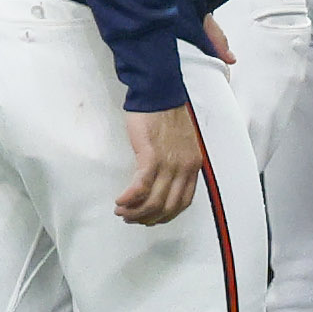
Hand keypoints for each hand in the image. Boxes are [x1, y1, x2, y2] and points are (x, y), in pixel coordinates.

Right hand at [117, 104, 205, 223]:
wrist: (158, 93)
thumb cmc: (166, 114)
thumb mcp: (181, 143)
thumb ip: (177, 163)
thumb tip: (165, 182)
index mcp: (192, 165)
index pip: (184, 202)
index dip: (166, 215)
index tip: (152, 218)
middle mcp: (184, 167)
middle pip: (168, 206)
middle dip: (148, 218)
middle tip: (132, 218)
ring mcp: (169, 163)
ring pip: (154, 201)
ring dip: (135, 211)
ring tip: (122, 211)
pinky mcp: (151, 156)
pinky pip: (141, 187)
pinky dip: (129, 198)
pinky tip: (120, 201)